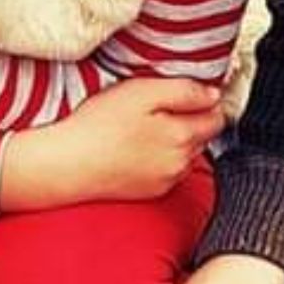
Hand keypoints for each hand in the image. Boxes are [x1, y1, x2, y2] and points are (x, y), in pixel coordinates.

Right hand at [52, 76, 226, 202]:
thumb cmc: (99, 125)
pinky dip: (159, 157)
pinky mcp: (149, 192)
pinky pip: (167, 170)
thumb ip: (185, 92)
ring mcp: (166, 181)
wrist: (66, 164)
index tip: (190, 92)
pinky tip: (135, 147)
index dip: (207, 101)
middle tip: (157, 106)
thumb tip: (214, 95)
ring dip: (174, 140)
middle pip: (202, 136)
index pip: (217, 117)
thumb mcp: (143, 92)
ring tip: (143, 126)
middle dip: (189, 119)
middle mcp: (180, 164)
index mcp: (182, 137)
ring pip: (185, 154)